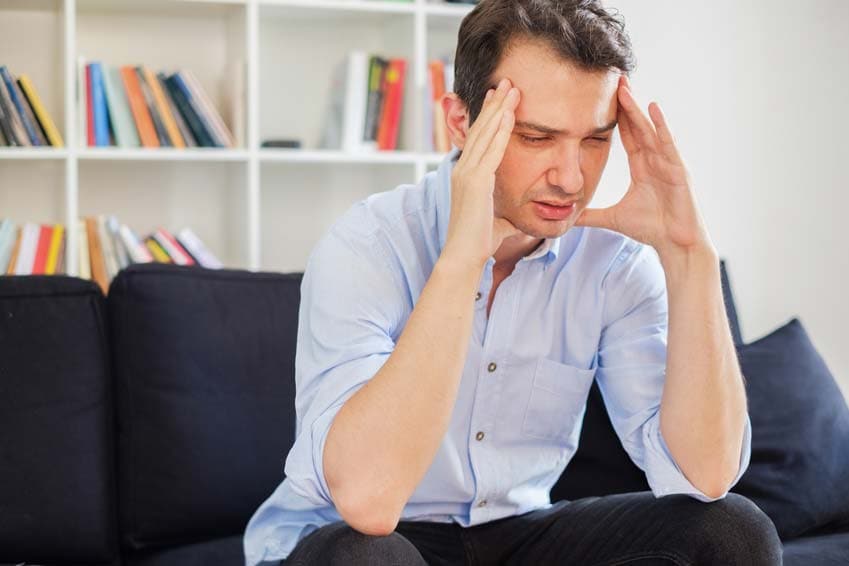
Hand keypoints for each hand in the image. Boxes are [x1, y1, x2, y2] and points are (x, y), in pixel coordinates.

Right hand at [441, 78, 522, 267]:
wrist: (463, 257)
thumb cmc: (478, 243)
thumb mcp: (496, 221)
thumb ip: (506, 215)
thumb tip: (520, 219)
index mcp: (467, 177)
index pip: (480, 140)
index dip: (490, 118)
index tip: (499, 99)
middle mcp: (464, 171)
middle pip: (481, 130)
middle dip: (495, 105)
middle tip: (506, 81)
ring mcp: (467, 175)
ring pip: (485, 134)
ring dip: (499, 109)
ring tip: (511, 87)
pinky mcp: (475, 182)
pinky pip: (491, 151)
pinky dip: (500, 131)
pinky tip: (509, 114)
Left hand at [575, 75, 713, 258]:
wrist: (674, 243)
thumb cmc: (652, 229)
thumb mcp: (613, 218)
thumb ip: (591, 215)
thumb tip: (569, 218)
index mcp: (642, 167)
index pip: (627, 136)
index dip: (616, 117)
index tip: (603, 97)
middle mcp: (655, 160)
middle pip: (637, 126)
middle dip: (626, 103)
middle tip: (614, 79)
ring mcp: (667, 162)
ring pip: (649, 129)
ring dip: (637, 108)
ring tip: (626, 87)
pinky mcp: (678, 169)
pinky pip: (667, 143)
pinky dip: (660, 126)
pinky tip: (653, 108)